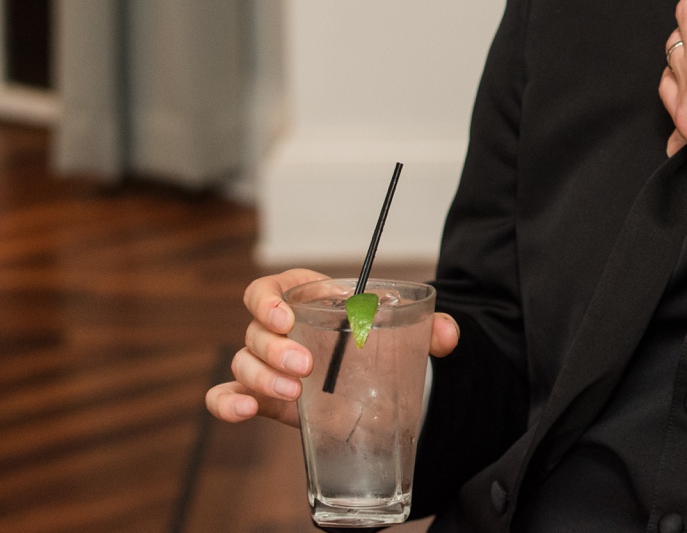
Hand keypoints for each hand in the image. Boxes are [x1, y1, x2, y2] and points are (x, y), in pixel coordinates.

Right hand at [205, 269, 459, 426]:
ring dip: (262, 377)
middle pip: (254, 331)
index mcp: (304, 299)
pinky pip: (227, 396)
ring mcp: (267, 365)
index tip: (287, 317)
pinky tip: (244, 409)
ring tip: (296, 391)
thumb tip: (448, 335)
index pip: (266, 289)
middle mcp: (278, 330)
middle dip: (275, 349)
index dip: (267, 301)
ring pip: (244, 364)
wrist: (378, 375)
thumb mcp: (403, 327)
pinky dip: (226, 403)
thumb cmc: (380, 337)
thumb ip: (430, 327)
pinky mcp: (265, 397)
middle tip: (307, 366)